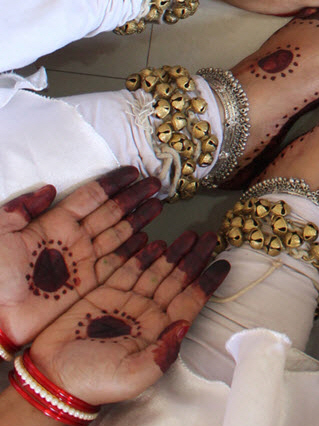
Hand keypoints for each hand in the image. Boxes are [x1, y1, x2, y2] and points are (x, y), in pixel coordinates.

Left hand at [0, 168, 161, 346]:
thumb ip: (20, 209)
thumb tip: (50, 189)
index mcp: (53, 224)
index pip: (90, 196)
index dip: (112, 183)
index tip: (133, 171)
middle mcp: (73, 239)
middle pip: (111, 211)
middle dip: (134, 196)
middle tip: (156, 184)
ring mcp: (83, 262)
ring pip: (119, 233)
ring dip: (139, 219)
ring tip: (159, 205)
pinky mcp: (89, 285)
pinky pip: (118, 263)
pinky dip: (136, 250)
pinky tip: (150, 239)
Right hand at [28, 231, 227, 404]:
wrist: (50, 377)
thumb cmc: (93, 381)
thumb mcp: (132, 375)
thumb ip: (162, 354)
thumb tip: (185, 327)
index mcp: (157, 330)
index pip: (189, 301)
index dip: (207, 281)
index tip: (225, 262)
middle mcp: (146, 313)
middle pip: (177, 279)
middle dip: (194, 257)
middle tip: (210, 235)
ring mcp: (125, 300)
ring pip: (156, 269)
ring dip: (173, 251)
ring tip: (189, 233)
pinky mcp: (103, 291)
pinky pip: (127, 266)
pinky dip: (141, 251)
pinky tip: (153, 237)